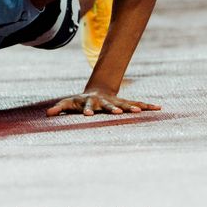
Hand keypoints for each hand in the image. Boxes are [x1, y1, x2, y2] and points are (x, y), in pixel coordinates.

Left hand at [45, 91, 160, 116]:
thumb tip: (47, 113)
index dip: (88, 110)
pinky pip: (137, 104)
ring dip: (132, 108)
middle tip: (117, 112)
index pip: (88, 106)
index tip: (88, 115)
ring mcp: (116, 102)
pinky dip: (147, 106)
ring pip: (126, 104)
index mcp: (90, 102)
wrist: (97, 91)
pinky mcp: (125, 104)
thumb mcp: (69, 103)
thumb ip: (60, 107)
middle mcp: (105, 102)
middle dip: (112, 109)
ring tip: (140, 112)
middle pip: (108, 105)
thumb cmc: (80, 102)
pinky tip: (158, 108)